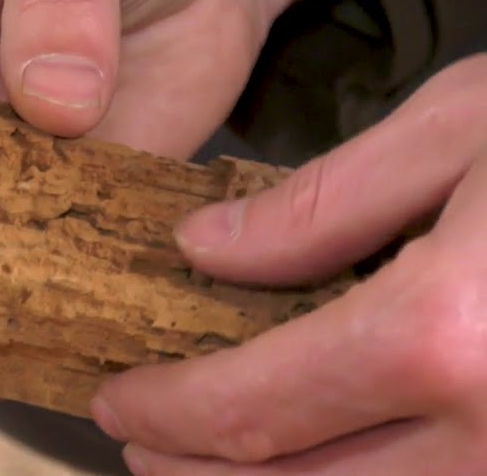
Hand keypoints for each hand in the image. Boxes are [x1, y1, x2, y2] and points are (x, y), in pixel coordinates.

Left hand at [92, 54, 486, 474]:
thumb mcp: (465, 127)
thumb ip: (321, 203)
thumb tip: (203, 250)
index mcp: (450, 339)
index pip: (250, 407)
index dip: (162, 411)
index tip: (116, 396)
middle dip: (195, 473)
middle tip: (142, 441)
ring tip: (215, 462)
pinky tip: (331, 462)